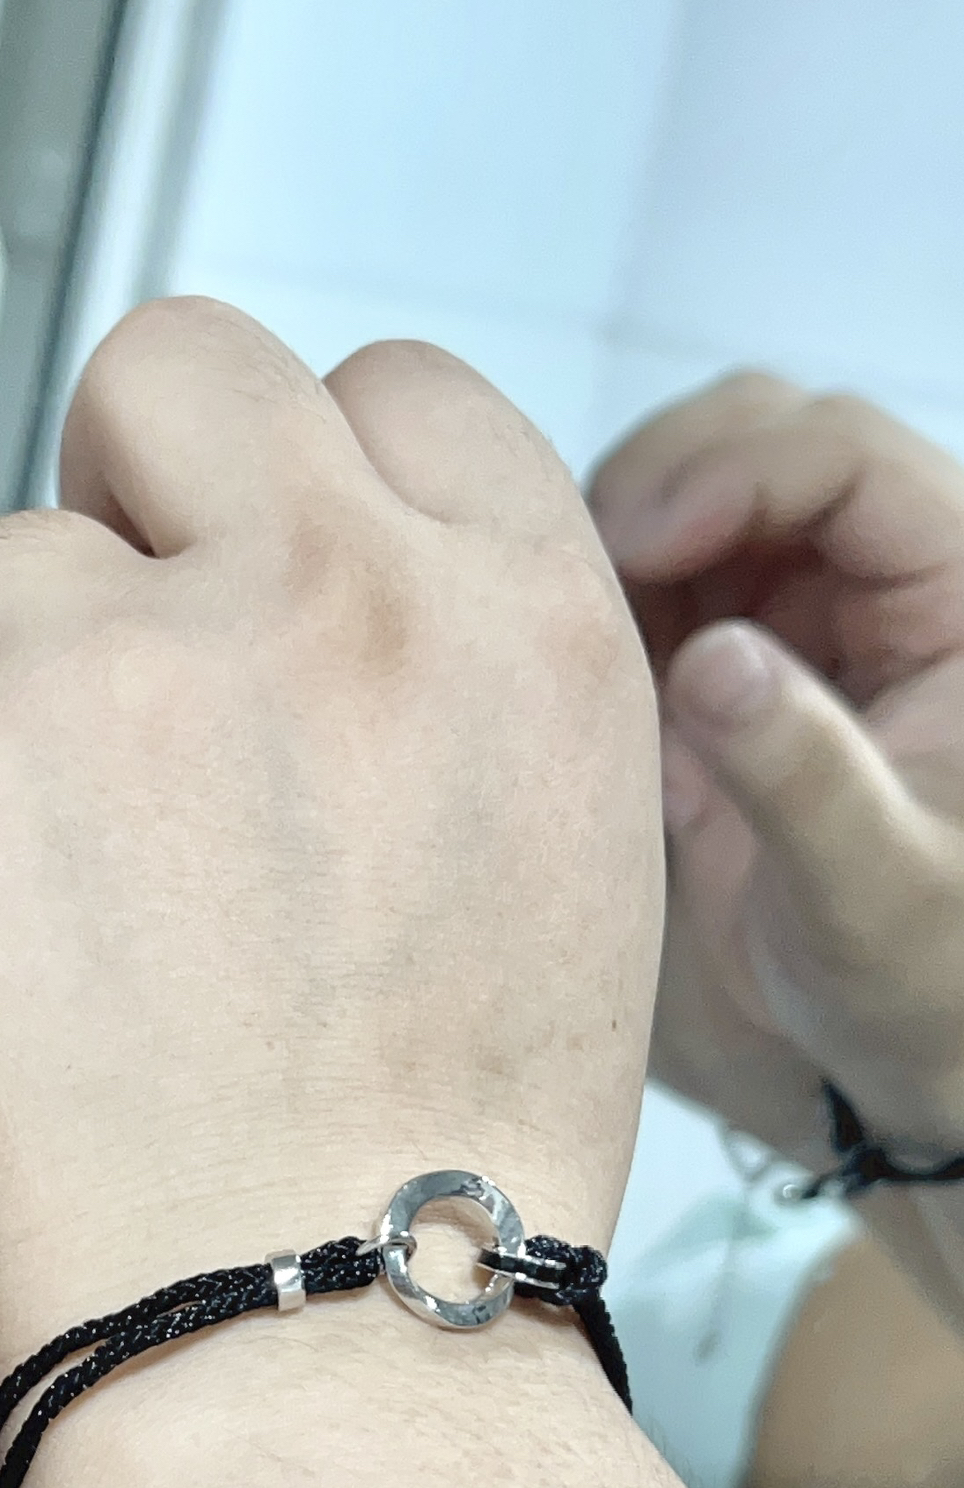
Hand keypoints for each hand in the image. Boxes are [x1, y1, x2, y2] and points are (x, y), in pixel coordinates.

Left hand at [0, 301, 660, 1394]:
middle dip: (131, 482)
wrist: (312, 1370)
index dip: (303, 470)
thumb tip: (288, 584)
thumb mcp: (546, 866)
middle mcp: (332, 599)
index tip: (247, 552)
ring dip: (10, 703)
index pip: (389, 390)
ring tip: (64, 927)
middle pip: (173, 374)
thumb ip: (433, 684)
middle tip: (107, 646)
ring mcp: (120, 679)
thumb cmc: (436, 1172)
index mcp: (519, 614)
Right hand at [588, 374, 963, 1165]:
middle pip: (765, 436)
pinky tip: (563, 668)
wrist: (899, 1052)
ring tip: (564, 630)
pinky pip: (652, 578)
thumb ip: (802, 772)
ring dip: (619, 537)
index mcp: (963, 600)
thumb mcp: (874, 892)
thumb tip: (713, 659)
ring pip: (698, 489)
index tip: (634, 544)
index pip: (846, 458)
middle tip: (580, 578)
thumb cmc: (926, 983)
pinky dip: (595, 599)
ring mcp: (806, 613)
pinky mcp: (736, 659)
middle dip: (664, 483)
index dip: (734, 471)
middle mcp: (890, 581)